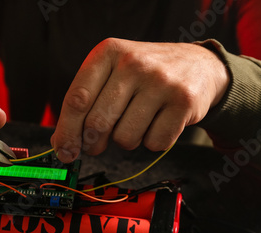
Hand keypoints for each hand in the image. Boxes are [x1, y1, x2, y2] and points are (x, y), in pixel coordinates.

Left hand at [51, 38, 228, 162]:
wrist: (199, 65)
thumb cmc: (145, 75)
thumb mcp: (112, 73)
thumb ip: (86, 103)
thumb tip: (62, 145)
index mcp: (108, 52)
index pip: (77, 99)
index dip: (66, 132)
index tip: (64, 152)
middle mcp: (133, 63)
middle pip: (97, 123)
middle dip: (94, 143)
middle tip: (98, 144)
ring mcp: (161, 82)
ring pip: (125, 138)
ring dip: (127, 140)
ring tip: (138, 121)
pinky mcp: (183, 102)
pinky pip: (154, 144)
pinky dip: (153, 141)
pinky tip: (159, 122)